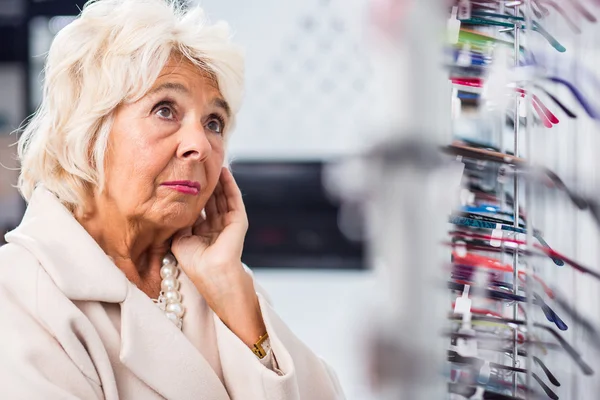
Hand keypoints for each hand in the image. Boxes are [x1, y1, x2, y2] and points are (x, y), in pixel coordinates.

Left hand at [171, 167, 265, 345]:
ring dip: (218, 181)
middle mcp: (215, 227)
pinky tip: (225, 172)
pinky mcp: (239, 220)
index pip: (198, 209)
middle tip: (199, 164)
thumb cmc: (195, 264)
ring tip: (212, 163)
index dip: (192, 194)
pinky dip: (230, 185)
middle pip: (211, 200)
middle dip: (205, 184)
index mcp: (202, 234)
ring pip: (223, 197)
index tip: (185, 177)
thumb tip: (174, 205)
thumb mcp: (179, 240)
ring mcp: (228, 223)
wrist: (213, 274)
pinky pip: (234, 198)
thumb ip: (179, 223)